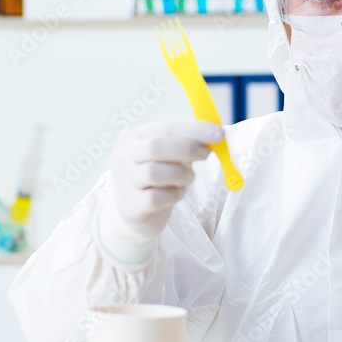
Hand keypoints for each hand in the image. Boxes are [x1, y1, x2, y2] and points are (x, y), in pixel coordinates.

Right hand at [108, 120, 223, 240]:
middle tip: (206, 155)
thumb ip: (188, 143)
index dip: (194, 130)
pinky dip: (174, 195)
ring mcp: (123, 181)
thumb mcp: (170, 155)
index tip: (218, 134)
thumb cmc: (158, 178)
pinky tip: (176, 194)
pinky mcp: (130, 206)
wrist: (136, 213)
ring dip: (181, 174)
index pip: (165, 128)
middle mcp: (122, 156)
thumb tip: (216, 134)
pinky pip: (156, 198)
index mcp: (132, 137)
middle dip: (187, 149)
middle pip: (155, 146)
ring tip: (187, 177)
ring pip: (154, 172)